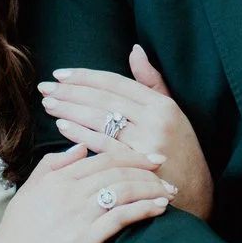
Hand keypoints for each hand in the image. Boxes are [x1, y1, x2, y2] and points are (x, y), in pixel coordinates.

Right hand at [0, 146, 172, 242]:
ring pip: (123, 190)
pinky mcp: (83, 240)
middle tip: (168, 172)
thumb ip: (52, 166)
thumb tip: (80, 148)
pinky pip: (120, 218)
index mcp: (56, 178)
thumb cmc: (15, 235)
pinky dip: (143, 209)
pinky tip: (159, 209)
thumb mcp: (29, 191)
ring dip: (151, 188)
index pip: (103, 157)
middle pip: (118, 170)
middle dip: (148, 170)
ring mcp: (76, 215)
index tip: (151, 158)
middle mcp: (68, 192)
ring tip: (169, 192)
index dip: (132, 155)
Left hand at [37, 47, 214, 219]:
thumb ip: (151, 81)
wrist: (196, 192)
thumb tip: (135, 50)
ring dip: (71, 110)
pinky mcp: (137, 163)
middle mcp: (156, 119)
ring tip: (49, 104)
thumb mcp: (172, 112)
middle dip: (71, 92)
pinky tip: (62, 127)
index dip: (86, 77)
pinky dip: (81, 134)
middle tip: (46, 88)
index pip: (116, 83)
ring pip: (101, 119)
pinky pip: (104, 144)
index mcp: (162, 103)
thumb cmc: (179, 150)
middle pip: (105, 99)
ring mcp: (147, 142)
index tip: (61, 74)